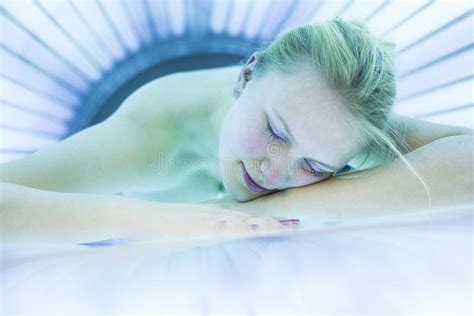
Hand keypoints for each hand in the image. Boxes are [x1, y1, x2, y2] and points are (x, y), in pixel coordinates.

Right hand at [126, 202, 299, 241]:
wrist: (135, 214)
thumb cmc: (159, 223)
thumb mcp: (186, 227)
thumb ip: (202, 227)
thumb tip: (218, 231)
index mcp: (214, 215)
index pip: (247, 217)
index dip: (269, 219)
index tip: (289, 222)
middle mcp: (214, 215)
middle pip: (249, 218)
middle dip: (274, 221)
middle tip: (299, 222)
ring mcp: (204, 219)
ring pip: (239, 221)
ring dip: (262, 223)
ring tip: (285, 225)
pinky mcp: (192, 225)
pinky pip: (217, 226)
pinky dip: (236, 227)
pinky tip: (250, 227)